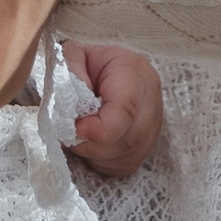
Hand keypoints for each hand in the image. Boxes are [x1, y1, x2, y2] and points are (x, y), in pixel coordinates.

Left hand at [65, 43, 163, 177]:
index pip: (126, 109)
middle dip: (91, 141)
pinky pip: (122, 166)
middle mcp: (152, 101)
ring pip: (124, 156)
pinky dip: (101, 160)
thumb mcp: (74, 54)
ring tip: (79, 132)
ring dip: (94, 152)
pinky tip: (92, 142)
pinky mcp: (146, 149)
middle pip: (126, 139)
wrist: (107, 72)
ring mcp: (153, 127)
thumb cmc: (88, 64)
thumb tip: (67, 101)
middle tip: (69, 129)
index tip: (75, 128)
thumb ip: (68, 70)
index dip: (99, 127)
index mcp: (135, 72)